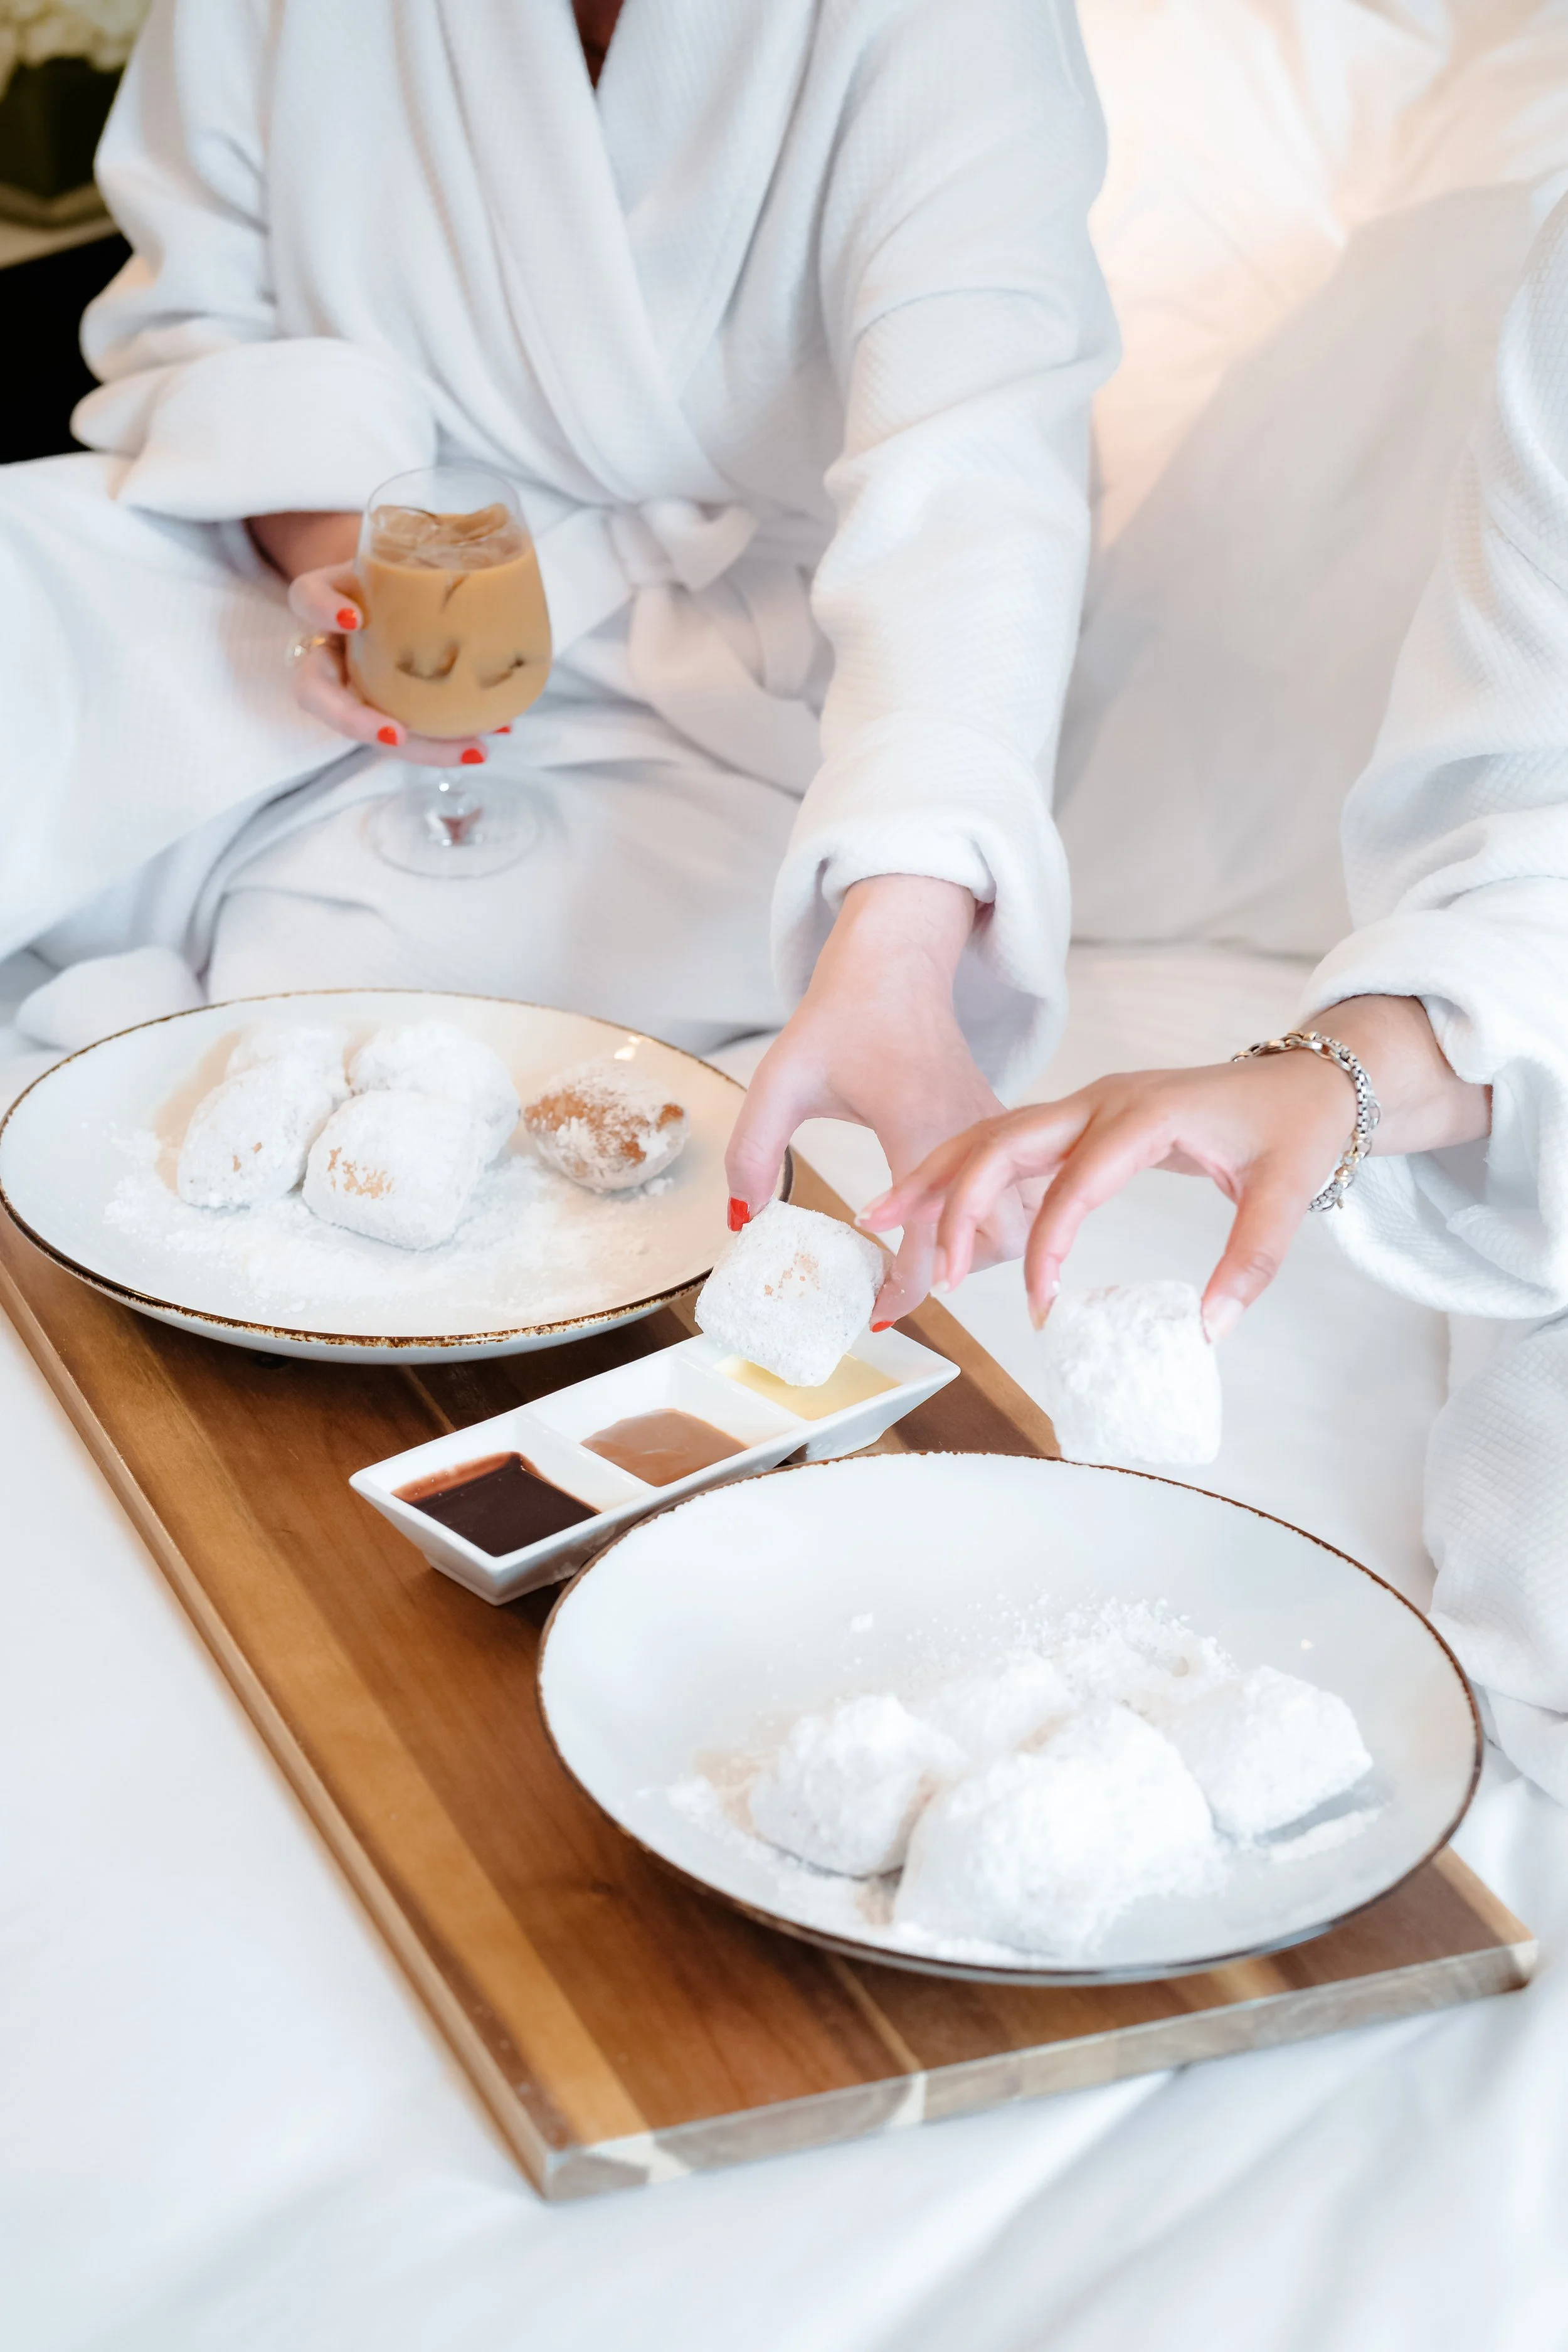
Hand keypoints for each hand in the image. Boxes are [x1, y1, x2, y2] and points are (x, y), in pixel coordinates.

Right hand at [249, 507, 497, 767]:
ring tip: (474, 748)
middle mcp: (330, 651)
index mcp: (327, 601)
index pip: (307, 598)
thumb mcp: (401, 547)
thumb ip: (433, 536)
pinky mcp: (382, 708)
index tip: (355, 619)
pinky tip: (491, 738)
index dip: (323, 608)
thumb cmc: (397, 566)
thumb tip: (497, 515)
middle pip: (317, 695)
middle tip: (396, 733)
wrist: (390, 585)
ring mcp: (353, 685)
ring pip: (368, 728)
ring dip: (420, 747)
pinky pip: (411, 734)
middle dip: (354, 721)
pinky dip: (447, 741)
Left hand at [724, 876, 1033, 1322]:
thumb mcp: (780, 1080)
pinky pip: (1014, 1187)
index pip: (932, 1239)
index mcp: (921, 1128)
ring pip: (1019, 1217)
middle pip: (1002, 1239)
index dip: (907, 1290)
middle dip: (961, 1275)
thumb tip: (745, 1222)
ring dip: (979, 1250)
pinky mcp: (996, 1123)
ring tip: (920, 1258)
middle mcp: (971, 1133)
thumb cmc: (842, 1014)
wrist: (896, 961)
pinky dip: (987, 1218)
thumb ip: (754, 1152)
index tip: (873, 1311)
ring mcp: (993, 1127)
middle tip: (901, 1284)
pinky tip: (937, 1223)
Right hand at [861, 996, 1491, 1339]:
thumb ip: (1252, 1262)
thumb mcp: (1289, 1193)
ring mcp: (1087, 1102)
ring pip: (991, 1133)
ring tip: (877, 1219)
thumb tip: (1208, 1331)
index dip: (1048, 1245)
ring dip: (936, 1176)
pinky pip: (1007, 1139)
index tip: (1039, 1305)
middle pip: (1004, 1141)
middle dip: (956, 1203)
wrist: (1308, 1079)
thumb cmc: (1295, 1129)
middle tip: (929, 1269)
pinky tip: (924, 1203)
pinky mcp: (1082, 1116)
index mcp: (1146, 1114)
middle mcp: (1102, 1100)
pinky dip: (961, 1169)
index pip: (1075, 1182)